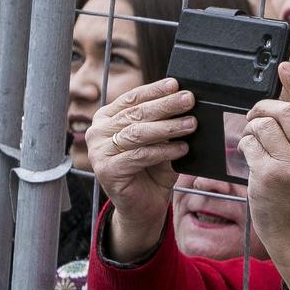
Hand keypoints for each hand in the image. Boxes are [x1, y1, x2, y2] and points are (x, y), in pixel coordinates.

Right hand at [88, 77, 196, 260]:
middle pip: (136, 114)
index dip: (155, 90)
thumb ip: (164, 122)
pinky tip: (182, 149)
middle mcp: (98, 132)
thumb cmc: (152, 170)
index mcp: (107, 118)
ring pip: (138, 133)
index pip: (132, 98)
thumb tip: (184, 100)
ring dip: (168, 127)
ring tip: (191, 124)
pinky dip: (164, 151)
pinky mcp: (107, 170)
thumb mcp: (159, 140)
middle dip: (166, 105)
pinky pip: (140, 155)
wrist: (144, 205)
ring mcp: (99, 151)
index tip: (176, 84)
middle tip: (189, 100)